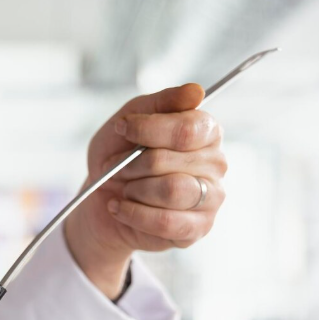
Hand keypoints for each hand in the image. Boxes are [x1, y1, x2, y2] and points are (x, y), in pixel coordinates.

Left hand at [64, 84, 227, 297]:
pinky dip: (133, 213)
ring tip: (124, 189)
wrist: (102, 199)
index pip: (187, 128)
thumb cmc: (118, 157)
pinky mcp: (198, 228)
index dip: (147, 130)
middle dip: (131, 165)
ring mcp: (212, 198)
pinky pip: (166, 222)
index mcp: (206, 131)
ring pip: (172, 191)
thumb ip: (159, 104)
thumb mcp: (128, 122)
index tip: (122, 128)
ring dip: (134, 190)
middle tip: (118, 168)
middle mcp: (216, 163)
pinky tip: (119, 207)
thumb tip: (196, 92)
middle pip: (170, 161)